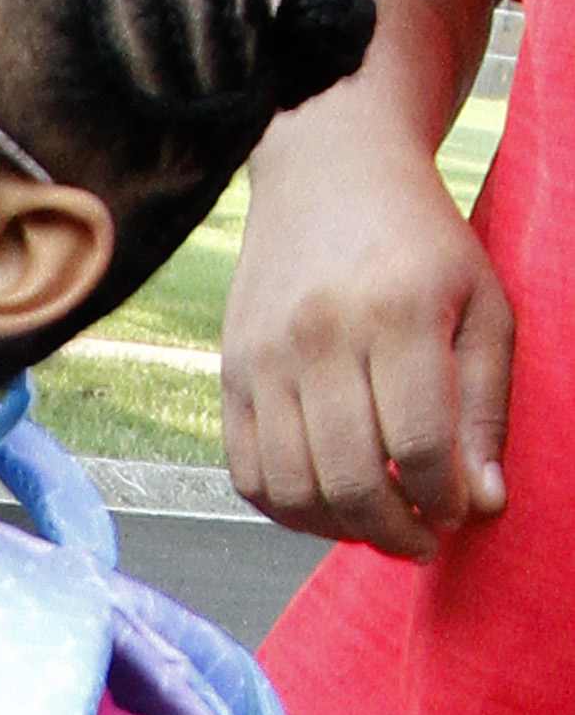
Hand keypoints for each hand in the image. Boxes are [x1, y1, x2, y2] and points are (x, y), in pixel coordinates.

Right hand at [223, 109, 511, 556]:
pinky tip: (324, 504)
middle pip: (349, 478)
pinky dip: (284, 507)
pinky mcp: (229, 371)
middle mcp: (319, 338)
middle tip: (423, 537)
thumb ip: (486, 406)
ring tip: (375, 524)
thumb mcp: (485, 307)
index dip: (446, 499)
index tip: (462, 509)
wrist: (329, 177)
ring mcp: (263, 357)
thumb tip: (483, 501)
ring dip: (338, 528)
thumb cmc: (421, 243)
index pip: (418, 446)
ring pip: (291, 486)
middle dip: (395, 531)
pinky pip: (245, 470)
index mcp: (398, 315)